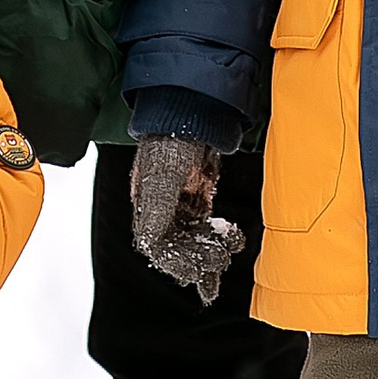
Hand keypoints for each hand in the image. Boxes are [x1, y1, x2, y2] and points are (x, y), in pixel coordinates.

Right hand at [131, 133, 243, 304]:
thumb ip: (156, 210)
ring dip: (208, 253)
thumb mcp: (163, 175)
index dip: (175, 262)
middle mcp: (161, 207)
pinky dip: (218, 238)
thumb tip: (149, 247)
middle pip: (176, 248)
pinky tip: (231, 240)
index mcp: (146, 205)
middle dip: (195, 261)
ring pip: (192, 241)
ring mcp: (181, 201)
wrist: (196, 108)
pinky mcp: (198, 195)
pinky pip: (205, 226)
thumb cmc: (173, 138)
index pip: (156, 247)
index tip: (195, 269)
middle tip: (217, 264)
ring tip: (226, 254)